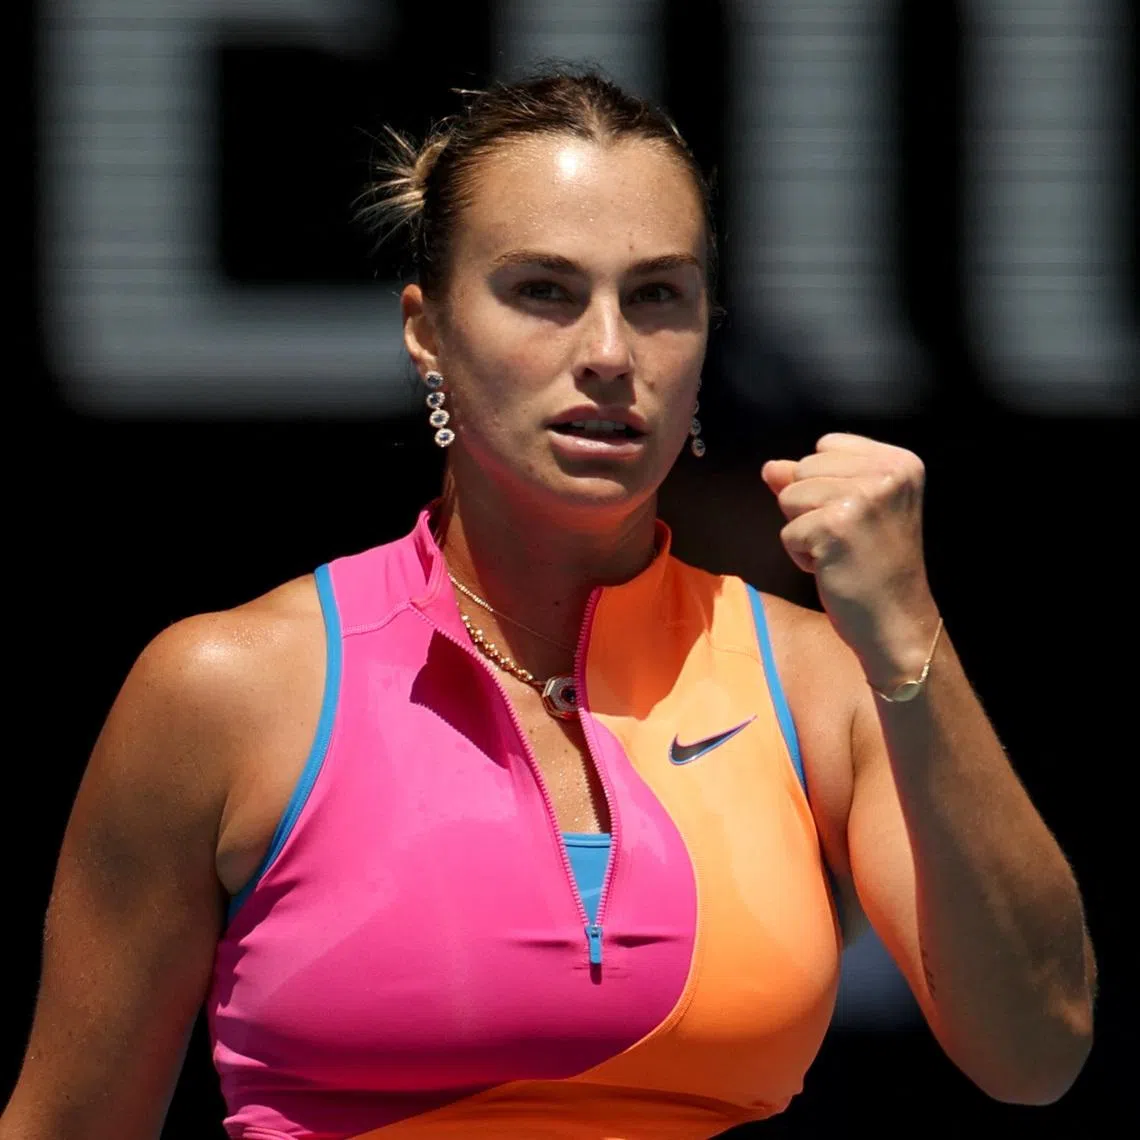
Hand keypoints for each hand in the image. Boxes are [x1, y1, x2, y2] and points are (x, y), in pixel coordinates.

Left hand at [761, 433, 939, 684]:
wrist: (896, 621)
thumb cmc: (875, 567)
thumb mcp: (852, 510)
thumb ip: (813, 481)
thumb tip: (770, 466)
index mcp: (899, 461)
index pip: (826, 445)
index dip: (825, 484)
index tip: (858, 517)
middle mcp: (886, 473)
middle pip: (803, 469)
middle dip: (811, 507)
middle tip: (849, 539)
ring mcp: (861, 497)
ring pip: (789, 497)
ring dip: (804, 530)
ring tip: (840, 551)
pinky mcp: (834, 526)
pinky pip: (787, 531)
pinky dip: (801, 555)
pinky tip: (832, 568)